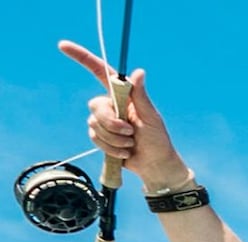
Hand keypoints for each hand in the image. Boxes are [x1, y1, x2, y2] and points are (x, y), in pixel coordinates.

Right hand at [58, 43, 188, 189]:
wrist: (154, 164)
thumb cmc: (157, 139)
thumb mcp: (151, 116)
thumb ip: (140, 95)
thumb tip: (139, 72)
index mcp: (123, 95)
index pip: (99, 72)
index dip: (81, 58)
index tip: (63, 46)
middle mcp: (111, 104)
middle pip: (94, 106)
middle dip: (111, 122)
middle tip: (130, 131)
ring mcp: (104, 120)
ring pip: (94, 124)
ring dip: (114, 138)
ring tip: (131, 142)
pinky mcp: (100, 136)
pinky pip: (95, 138)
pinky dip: (111, 147)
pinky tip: (124, 151)